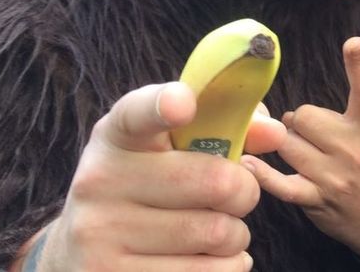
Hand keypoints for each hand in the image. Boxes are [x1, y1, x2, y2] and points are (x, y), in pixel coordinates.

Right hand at [25, 82, 283, 271]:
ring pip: (219, 234)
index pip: (138, 112)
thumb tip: (274, 132)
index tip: (183, 104)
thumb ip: (227, 126)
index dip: (164, 104)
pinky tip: (206, 257)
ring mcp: (101, 236)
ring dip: (235, 234)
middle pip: (217, 182)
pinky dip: (227, 265)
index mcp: (117, 136)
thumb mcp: (171, 146)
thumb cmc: (150, 183)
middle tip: (235, 194)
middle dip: (244, 190)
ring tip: (215, 228)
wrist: (85, 248)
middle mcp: (100, 182)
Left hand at [243, 37, 359, 259]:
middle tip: (309, 136)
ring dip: (285, 146)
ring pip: (287, 144)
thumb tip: (289, 115)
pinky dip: (262, 172)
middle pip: (304, 116)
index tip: (354, 43)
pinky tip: (248, 162)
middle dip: (299, 123)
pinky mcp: (316, 199)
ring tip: (301, 156)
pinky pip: (280, 182)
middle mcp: (353, 150)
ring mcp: (333, 176)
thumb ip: (342, 122)